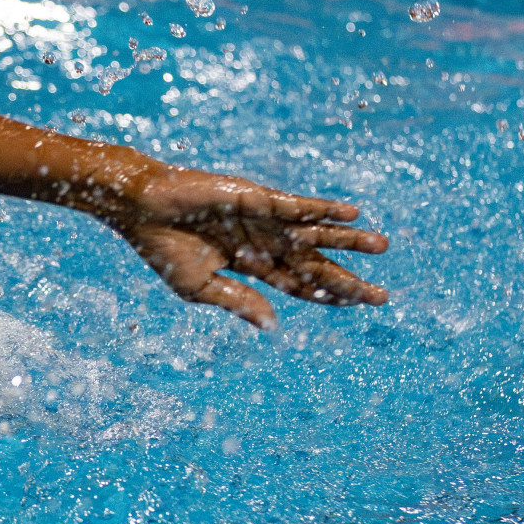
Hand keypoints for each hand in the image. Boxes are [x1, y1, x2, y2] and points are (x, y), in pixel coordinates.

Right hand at [108, 165, 389, 329]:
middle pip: (313, 264)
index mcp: (249, 265)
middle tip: (382, 295)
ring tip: (382, 246)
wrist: (142, 210)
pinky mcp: (256, 199)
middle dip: (347, 278)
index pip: (297, 284)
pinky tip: (350, 213)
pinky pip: (296, 206)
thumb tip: (273, 325)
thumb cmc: (163, 249)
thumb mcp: (200, 286)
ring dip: (347, 241)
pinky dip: (323, 209)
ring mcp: (262, 219)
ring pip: (313, 234)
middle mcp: (263, 242)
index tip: (358, 305)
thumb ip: (238, 302)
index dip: (326, 296)